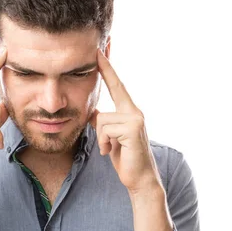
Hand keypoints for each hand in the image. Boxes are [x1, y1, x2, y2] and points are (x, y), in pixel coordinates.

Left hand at [89, 49, 162, 193]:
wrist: (139, 179)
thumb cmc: (124, 157)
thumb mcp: (110, 136)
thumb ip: (103, 122)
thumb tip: (92, 111)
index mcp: (129, 111)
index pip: (117, 86)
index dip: (108, 69)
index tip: (100, 51)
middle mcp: (135, 111)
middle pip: (110, 94)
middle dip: (105, 74)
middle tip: (97, 52)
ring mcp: (135, 119)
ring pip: (101, 118)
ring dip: (100, 137)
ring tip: (108, 148)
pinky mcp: (133, 129)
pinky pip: (105, 129)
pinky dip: (103, 142)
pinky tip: (110, 151)